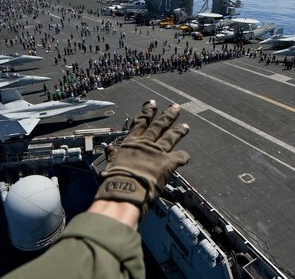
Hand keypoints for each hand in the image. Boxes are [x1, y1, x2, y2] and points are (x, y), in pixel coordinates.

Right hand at [95, 100, 189, 214]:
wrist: (125, 190)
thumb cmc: (114, 180)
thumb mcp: (111, 165)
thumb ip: (112, 156)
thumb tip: (108, 149)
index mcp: (130, 143)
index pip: (140, 122)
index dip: (147, 112)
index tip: (152, 104)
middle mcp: (145, 143)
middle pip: (159, 126)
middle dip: (168, 115)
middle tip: (175, 107)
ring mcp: (157, 151)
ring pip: (171, 137)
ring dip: (179, 131)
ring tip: (186, 126)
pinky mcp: (167, 162)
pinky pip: (180, 157)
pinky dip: (183, 157)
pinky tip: (186, 156)